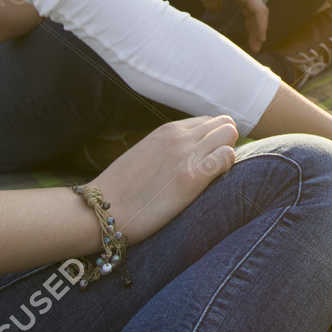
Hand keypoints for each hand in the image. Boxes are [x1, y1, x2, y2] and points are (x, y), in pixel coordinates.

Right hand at [88, 114, 238, 243]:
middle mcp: (180, 136)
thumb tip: (184, 153)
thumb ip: (167, 147)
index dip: (213, 139)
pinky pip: (227, 157)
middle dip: (226, 142)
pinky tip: (214, 182)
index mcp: (167, 130)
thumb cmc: (120, 190)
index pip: (208, 121)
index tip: (207, 158)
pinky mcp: (192, 178)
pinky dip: (227, 166)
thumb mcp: (145, 154)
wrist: (101, 210)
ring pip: (229, 134)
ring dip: (228, 152)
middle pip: (224, 124)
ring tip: (214, 176)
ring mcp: (186, 155)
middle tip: (215, 168)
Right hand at [177, 0, 268, 51]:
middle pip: (255, 9)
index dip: (249, 20)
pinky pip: (259, 11)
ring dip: (259, 29)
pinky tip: (260, 37)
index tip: (249, 35)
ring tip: (257, 46)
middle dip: (255, 27)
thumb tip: (217, 9)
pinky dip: (261, 25)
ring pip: (259, 11)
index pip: (247, 4)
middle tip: (255, 44)